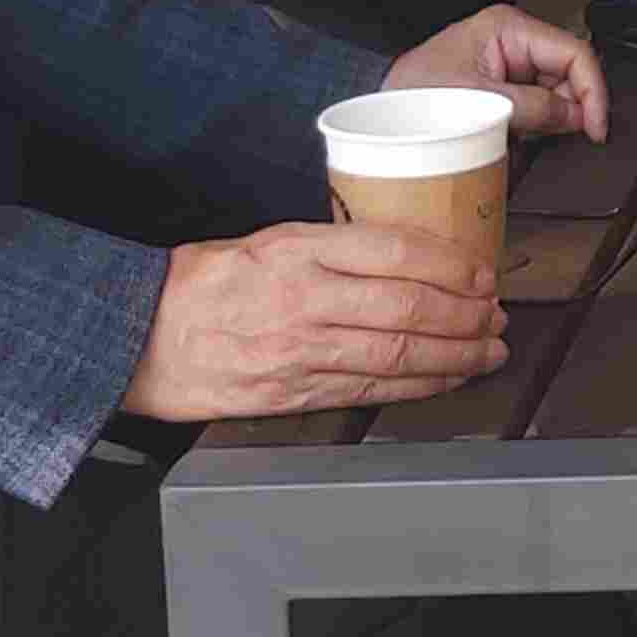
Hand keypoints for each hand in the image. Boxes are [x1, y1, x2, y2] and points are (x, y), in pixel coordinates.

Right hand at [124, 223, 502, 421]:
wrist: (140, 340)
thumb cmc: (203, 285)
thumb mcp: (266, 241)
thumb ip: (332, 247)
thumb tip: (407, 255)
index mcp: (296, 251)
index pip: (394, 250)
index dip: (450, 264)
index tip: (481, 271)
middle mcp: (302, 301)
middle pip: (407, 308)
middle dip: (467, 314)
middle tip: (496, 314)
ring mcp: (300, 353)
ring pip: (398, 355)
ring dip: (457, 355)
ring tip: (489, 349)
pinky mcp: (295, 395)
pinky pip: (372, 392)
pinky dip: (420, 387)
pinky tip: (448, 379)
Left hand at [388, 3, 609, 146]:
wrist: (382, 117)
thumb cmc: (415, 96)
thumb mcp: (482, 104)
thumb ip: (535, 109)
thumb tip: (576, 117)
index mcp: (509, 28)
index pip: (574, 52)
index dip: (592, 91)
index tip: (595, 127)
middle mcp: (511, 41)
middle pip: (567, 73)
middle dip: (569, 107)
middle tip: (560, 136)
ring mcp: (507, 64)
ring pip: (554, 93)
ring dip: (549, 120)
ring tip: (524, 136)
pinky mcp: (500, 87)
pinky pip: (534, 106)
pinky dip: (534, 126)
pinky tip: (517, 136)